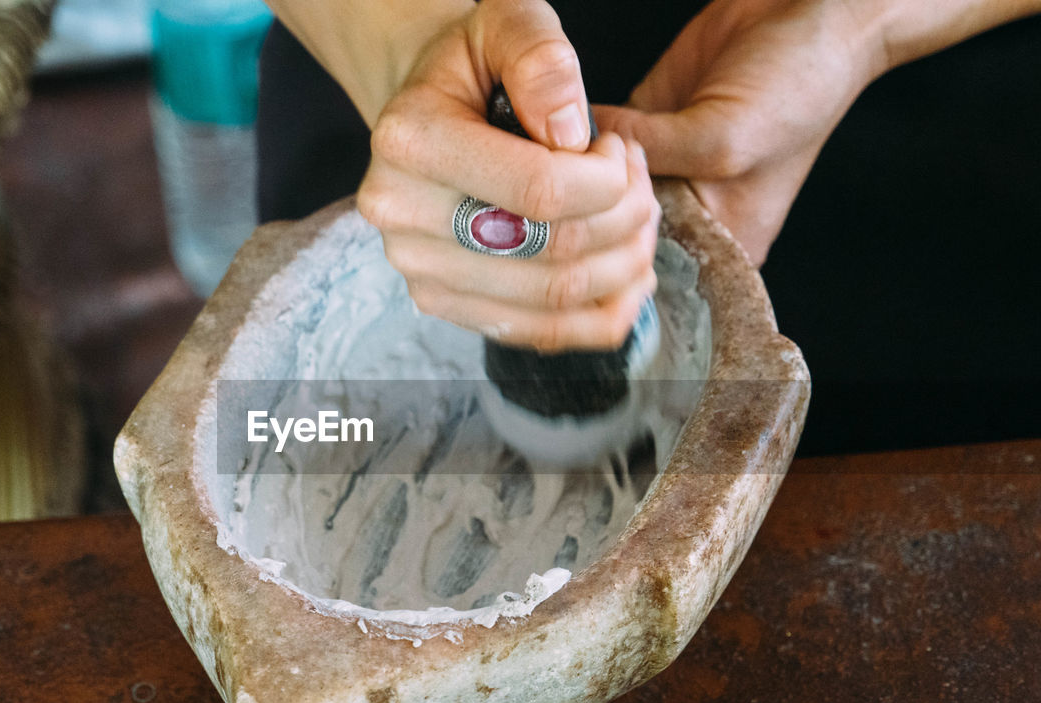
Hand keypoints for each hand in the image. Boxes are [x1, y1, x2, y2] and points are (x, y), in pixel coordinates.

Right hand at [355, 0, 660, 351]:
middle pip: (552, 251)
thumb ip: (541, 58)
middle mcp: (400, 215)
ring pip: (555, 299)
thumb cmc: (471, 68)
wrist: (424, 111)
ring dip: (622, 266)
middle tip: (639, 182)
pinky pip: (541, 334)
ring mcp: (419, 270)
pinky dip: (602, 315)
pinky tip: (628, 276)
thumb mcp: (505, 25)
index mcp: (411, 141)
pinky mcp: (443, 304)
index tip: (620, 149)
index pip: (540, 191)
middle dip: (625, 218)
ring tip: (637, 221)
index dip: (610, 178)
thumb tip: (572, 135)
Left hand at [595, 0, 889, 265]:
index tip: (589, 231)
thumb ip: (657, 153)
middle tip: (571, 188)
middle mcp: (689, 209)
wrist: (809, 13)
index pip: (655, 271)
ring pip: (599, 188)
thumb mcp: (727, 139)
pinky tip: (575, 129)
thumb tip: (584, 156)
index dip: (616, 254)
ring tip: (573, 155)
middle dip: (591, 211)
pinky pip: (596, 142)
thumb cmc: (798, 85)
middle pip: (618, 232)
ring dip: (581, 172)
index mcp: (725, 238)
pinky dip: (581, 136)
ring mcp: (662, 166)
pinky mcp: (643, 123)